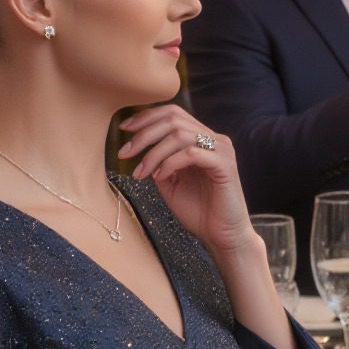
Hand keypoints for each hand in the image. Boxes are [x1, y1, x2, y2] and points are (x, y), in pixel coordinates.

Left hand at [119, 105, 254, 253]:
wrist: (222, 235)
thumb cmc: (199, 210)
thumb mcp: (171, 183)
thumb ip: (159, 162)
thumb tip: (139, 148)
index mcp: (202, 139)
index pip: (173, 113)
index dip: (146, 117)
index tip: (123, 129)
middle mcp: (214, 139)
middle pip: (174, 119)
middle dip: (144, 134)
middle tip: (125, 153)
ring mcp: (221, 150)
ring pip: (180, 135)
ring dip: (154, 152)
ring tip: (141, 172)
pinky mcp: (225, 165)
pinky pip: (191, 154)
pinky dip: (170, 163)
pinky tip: (160, 177)